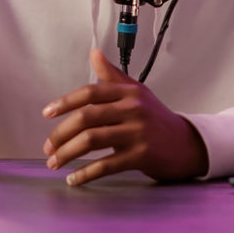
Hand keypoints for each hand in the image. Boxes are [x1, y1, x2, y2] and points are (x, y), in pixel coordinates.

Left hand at [41, 48, 209, 185]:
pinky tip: (74, 179)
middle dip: (61, 134)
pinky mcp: (141, 156)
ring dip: (67, 154)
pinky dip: (86, 173)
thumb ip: (112, 76)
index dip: (65, 102)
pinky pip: (106, 165)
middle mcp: (133, 109)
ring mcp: (137, 132)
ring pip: (92, 140)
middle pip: (87, 117)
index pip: (90, 92)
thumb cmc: (156, 118)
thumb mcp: (137, 93)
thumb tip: (94, 53)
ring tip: (54, 162)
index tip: (47, 113)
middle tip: (48, 147)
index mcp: (129, 92)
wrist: (187, 144)